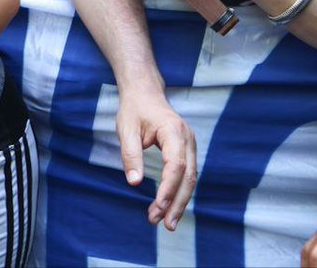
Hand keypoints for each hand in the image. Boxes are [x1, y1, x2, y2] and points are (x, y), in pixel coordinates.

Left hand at [116, 87, 196, 230]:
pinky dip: (178, 192)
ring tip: (165, 222)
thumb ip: (131, 155)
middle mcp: (188, 139)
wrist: (145, 93)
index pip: (175, 165)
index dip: (169, 188)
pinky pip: (187, 175)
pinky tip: (168, 207)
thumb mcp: (126, 129)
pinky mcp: (187, 151)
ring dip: (179, 202)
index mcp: (174, 131)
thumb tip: (134, 183)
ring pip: (190, 179)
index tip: (159, 207)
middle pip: (188, 177)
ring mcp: (190, 145)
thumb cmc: (134, 109)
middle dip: (177, 203)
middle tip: (166, 225)